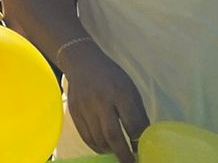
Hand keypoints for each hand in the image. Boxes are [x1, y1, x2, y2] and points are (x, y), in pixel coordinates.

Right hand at [63, 39, 149, 162]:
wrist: (82, 62)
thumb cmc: (111, 77)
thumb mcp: (130, 90)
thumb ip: (136, 113)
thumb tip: (143, 138)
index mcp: (120, 93)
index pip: (132, 124)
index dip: (138, 141)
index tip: (143, 150)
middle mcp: (101, 101)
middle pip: (113, 135)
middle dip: (124, 154)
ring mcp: (85, 107)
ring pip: (98, 139)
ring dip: (110, 151)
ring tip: (117, 154)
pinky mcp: (74, 112)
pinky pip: (86, 136)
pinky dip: (96, 146)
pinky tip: (104, 148)